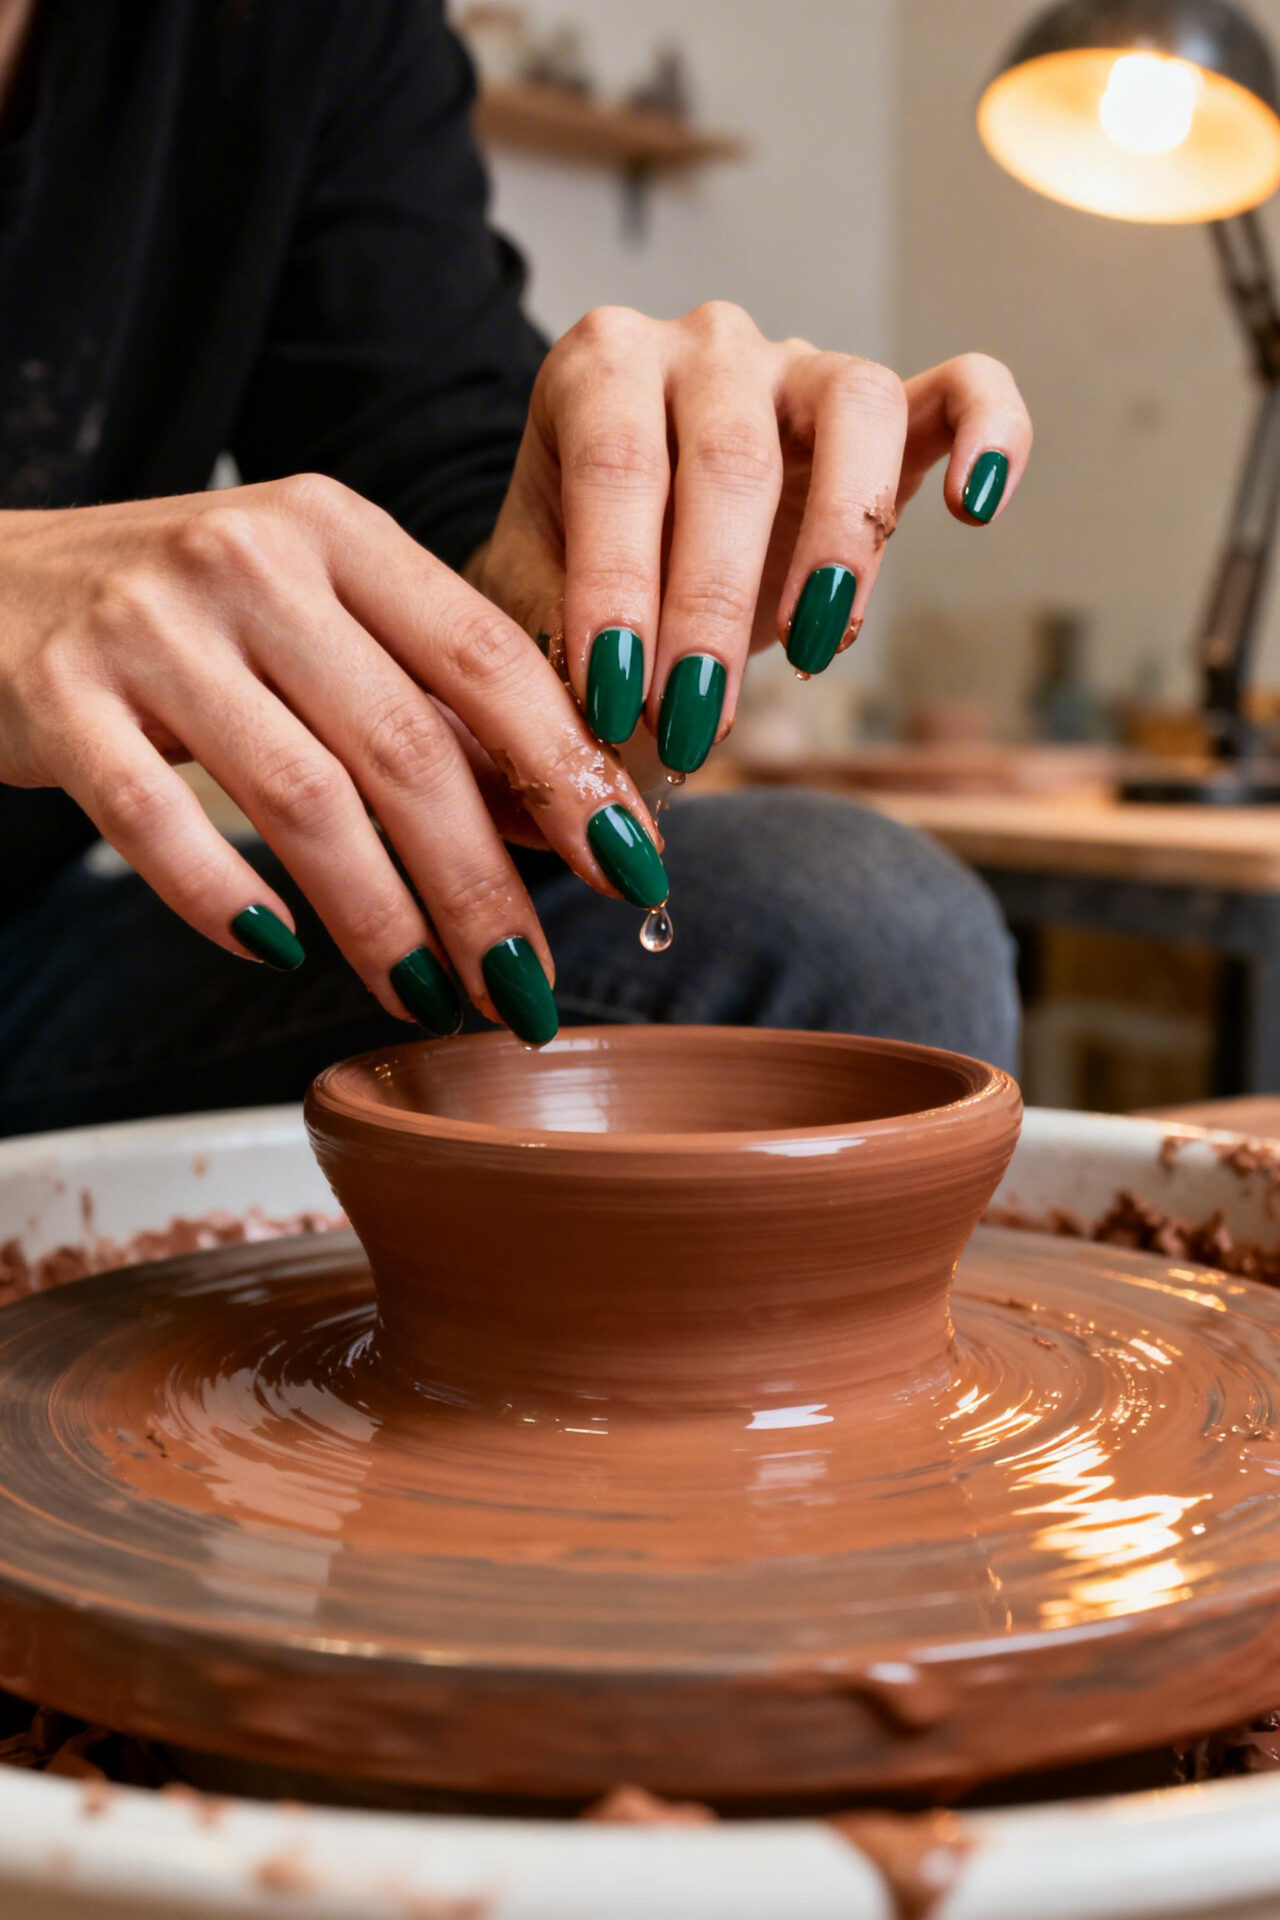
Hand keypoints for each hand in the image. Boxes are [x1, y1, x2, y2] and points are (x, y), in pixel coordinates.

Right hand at [0, 481, 669, 1043]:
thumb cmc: (183, 619)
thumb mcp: (313, 619)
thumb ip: (423, 699)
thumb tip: (558, 820)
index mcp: (338, 531)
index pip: (486, 657)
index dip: (571, 772)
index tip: (632, 867)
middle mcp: (251, 559)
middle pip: (408, 746)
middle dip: (486, 887)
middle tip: (530, 985)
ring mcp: (149, 624)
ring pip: (301, 799)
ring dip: (383, 920)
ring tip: (433, 997)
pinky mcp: (57, 695)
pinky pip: (156, 820)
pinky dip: (225, 898)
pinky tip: (283, 955)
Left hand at [477, 303, 1031, 771]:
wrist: (625, 568)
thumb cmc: (576, 590)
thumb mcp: (537, 619)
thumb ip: (545, 673)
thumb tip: (575, 777)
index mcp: (598, 370)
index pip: (615, 466)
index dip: (617, 588)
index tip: (614, 703)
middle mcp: (704, 346)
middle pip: (729, 456)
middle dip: (711, 608)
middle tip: (696, 724)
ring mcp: (804, 366)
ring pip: (852, 410)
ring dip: (838, 545)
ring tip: (815, 651)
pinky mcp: (892, 410)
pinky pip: (965, 389)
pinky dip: (991, 433)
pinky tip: (976, 509)